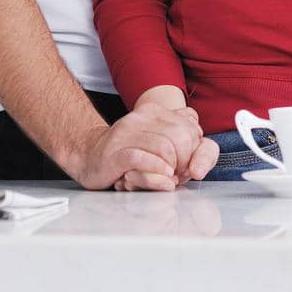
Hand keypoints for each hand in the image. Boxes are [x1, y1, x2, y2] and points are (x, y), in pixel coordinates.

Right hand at [73, 104, 213, 190]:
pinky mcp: (115, 152)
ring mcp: (127, 133)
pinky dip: (157, 172)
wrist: (91, 156)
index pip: (190, 128)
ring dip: (172, 170)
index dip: (195, 151)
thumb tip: (199, 156)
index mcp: (155, 112)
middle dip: (185, 162)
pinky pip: (142, 159)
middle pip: (181, 138)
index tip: (186, 165)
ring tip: (169, 179)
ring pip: (165, 149)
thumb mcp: (163, 146)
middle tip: (179, 175)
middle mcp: (141, 117)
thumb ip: (188, 144)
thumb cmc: (133, 155)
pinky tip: (162, 180)